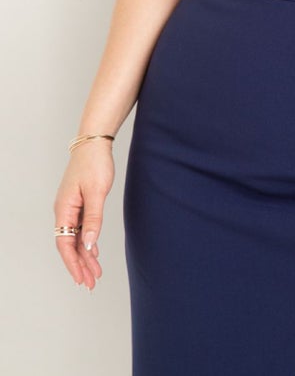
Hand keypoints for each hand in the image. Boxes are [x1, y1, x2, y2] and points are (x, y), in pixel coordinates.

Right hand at [53, 142, 114, 289]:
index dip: (73, 264)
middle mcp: (64, 210)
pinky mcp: (79, 202)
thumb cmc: (94, 164)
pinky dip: (87, 241)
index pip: (65, 244)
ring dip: (85, 255)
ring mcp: (71, 207)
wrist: (94, 143)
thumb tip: (88, 244)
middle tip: (91, 283)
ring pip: (76, 237)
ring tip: (95, 273)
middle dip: (80, 265)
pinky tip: (94, 251)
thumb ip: (93, 219)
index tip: (81, 279)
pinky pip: (81, 228)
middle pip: (69, 244)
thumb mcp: (97, 192)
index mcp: (63, 209)